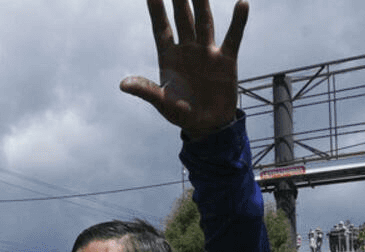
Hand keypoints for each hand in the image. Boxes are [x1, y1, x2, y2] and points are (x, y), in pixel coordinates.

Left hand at [119, 0, 249, 140]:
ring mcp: (207, 52)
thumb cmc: (182, 114)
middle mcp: (188, 49)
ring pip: (204, 21)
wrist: (209, 126)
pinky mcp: (226, 60)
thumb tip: (123, 84)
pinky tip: (242, 3)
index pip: (161, 27)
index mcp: (169, 56)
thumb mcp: (162, 103)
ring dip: (202, 2)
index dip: (156, 9)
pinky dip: (238, 22)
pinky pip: (233, 37)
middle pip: (182, 17)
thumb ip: (146, 91)